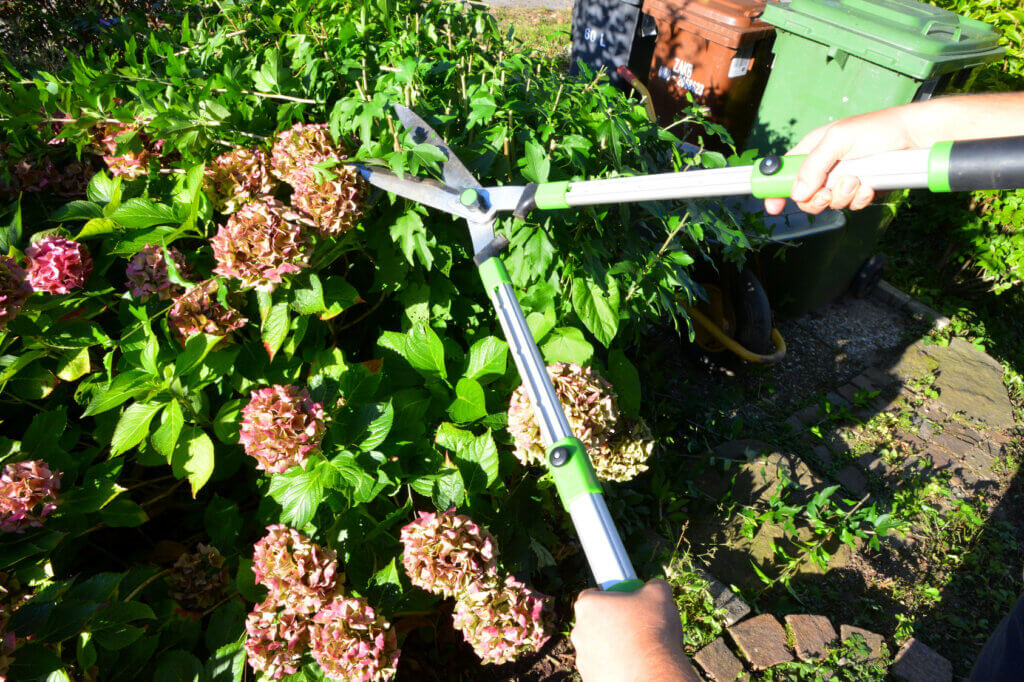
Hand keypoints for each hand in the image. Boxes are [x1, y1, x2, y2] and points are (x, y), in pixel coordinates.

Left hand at [570, 579, 700, 681]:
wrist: (653, 674)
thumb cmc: (652, 631)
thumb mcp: (659, 594)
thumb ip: (653, 585)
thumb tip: (654, 586)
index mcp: (588, 606)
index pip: (592, 594)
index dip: (610, 597)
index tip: (625, 604)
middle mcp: (578, 631)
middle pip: (593, 622)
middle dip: (611, 624)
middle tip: (634, 628)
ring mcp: (583, 657)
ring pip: (597, 647)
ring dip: (612, 647)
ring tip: (637, 650)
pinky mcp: (589, 678)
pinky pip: (602, 668)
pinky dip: (614, 667)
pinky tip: (633, 667)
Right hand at [764, 108, 915, 215]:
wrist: (914, 138)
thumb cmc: (878, 128)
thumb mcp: (839, 140)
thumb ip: (814, 165)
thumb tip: (797, 192)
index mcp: (812, 150)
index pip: (784, 171)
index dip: (774, 189)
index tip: (773, 206)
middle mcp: (824, 168)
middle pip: (804, 196)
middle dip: (815, 198)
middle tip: (826, 193)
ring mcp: (841, 181)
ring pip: (828, 203)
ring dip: (843, 195)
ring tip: (858, 179)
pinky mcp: (859, 191)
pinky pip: (851, 205)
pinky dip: (860, 199)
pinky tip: (869, 186)